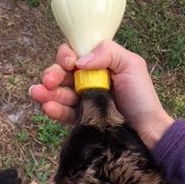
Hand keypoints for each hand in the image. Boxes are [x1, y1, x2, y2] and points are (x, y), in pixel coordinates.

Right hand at [29, 40, 172, 147]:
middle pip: (61, 72)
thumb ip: (107, 52)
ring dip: (46, 92)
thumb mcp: (131, 65)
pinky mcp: (79, 118)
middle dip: (52, 74)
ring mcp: (81, 99)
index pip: (74, 54)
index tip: (70, 64)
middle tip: (48, 81)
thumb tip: (80, 61)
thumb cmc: (141, 96)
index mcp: (98, 64)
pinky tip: (47, 107)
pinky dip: (53, 109)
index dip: (66, 56)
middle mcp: (87, 79)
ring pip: (57, 91)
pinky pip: (62, 112)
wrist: (146, 131)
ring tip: (38, 94)